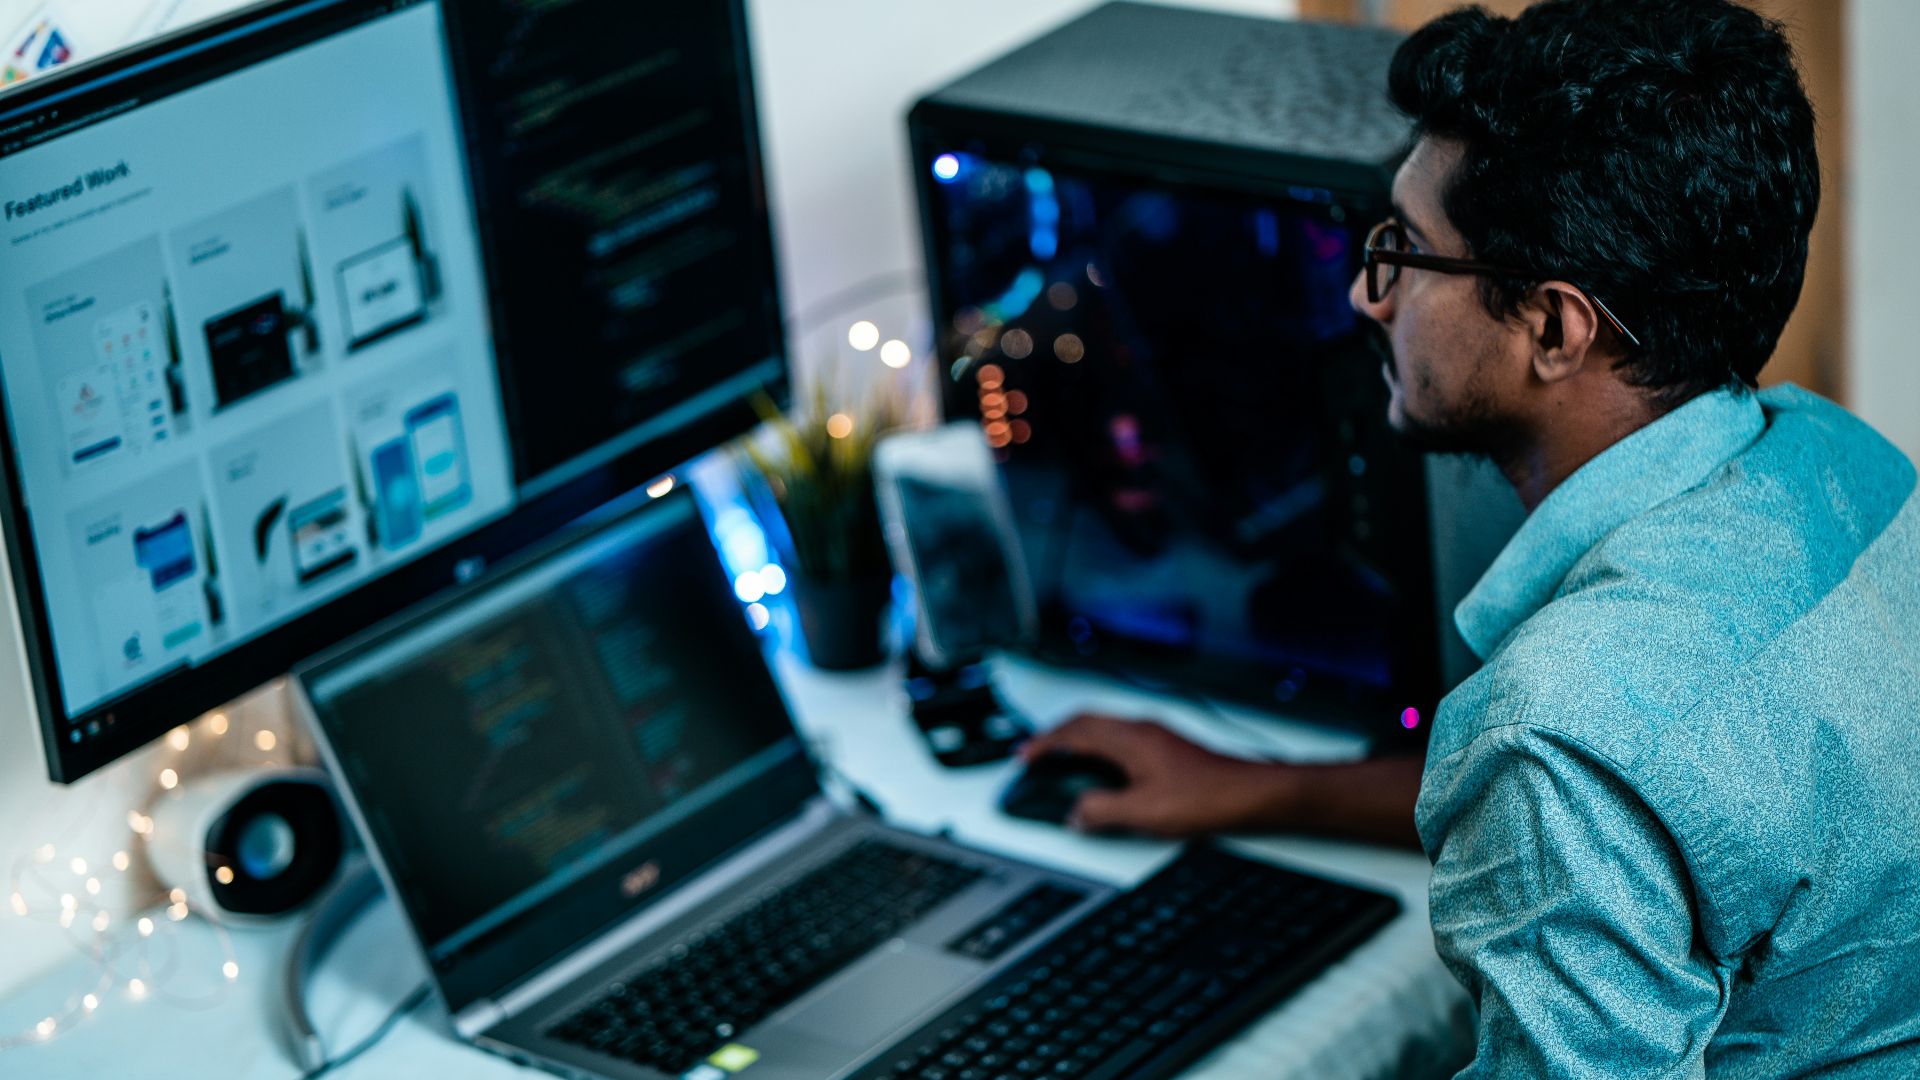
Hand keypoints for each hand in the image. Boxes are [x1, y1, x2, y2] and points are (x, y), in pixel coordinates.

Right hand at [1018, 713, 1292, 837]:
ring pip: (1105, 727)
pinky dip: (1100, 747)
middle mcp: (1142, 729)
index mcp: (1130, 739)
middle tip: (1036, 752)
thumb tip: (1075, 813)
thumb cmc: (1207, 797)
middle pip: (1087, 721)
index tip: (1025, 756)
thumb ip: (1102, 811)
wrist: (1251, 793)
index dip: (1044, 743)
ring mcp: (1156, 735)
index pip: (1075, 732)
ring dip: (1078, 739)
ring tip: (1062, 758)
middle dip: (1056, 735)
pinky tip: (1104, 767)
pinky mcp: (1168, 746)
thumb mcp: (1144, 812)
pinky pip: (1121, 736)